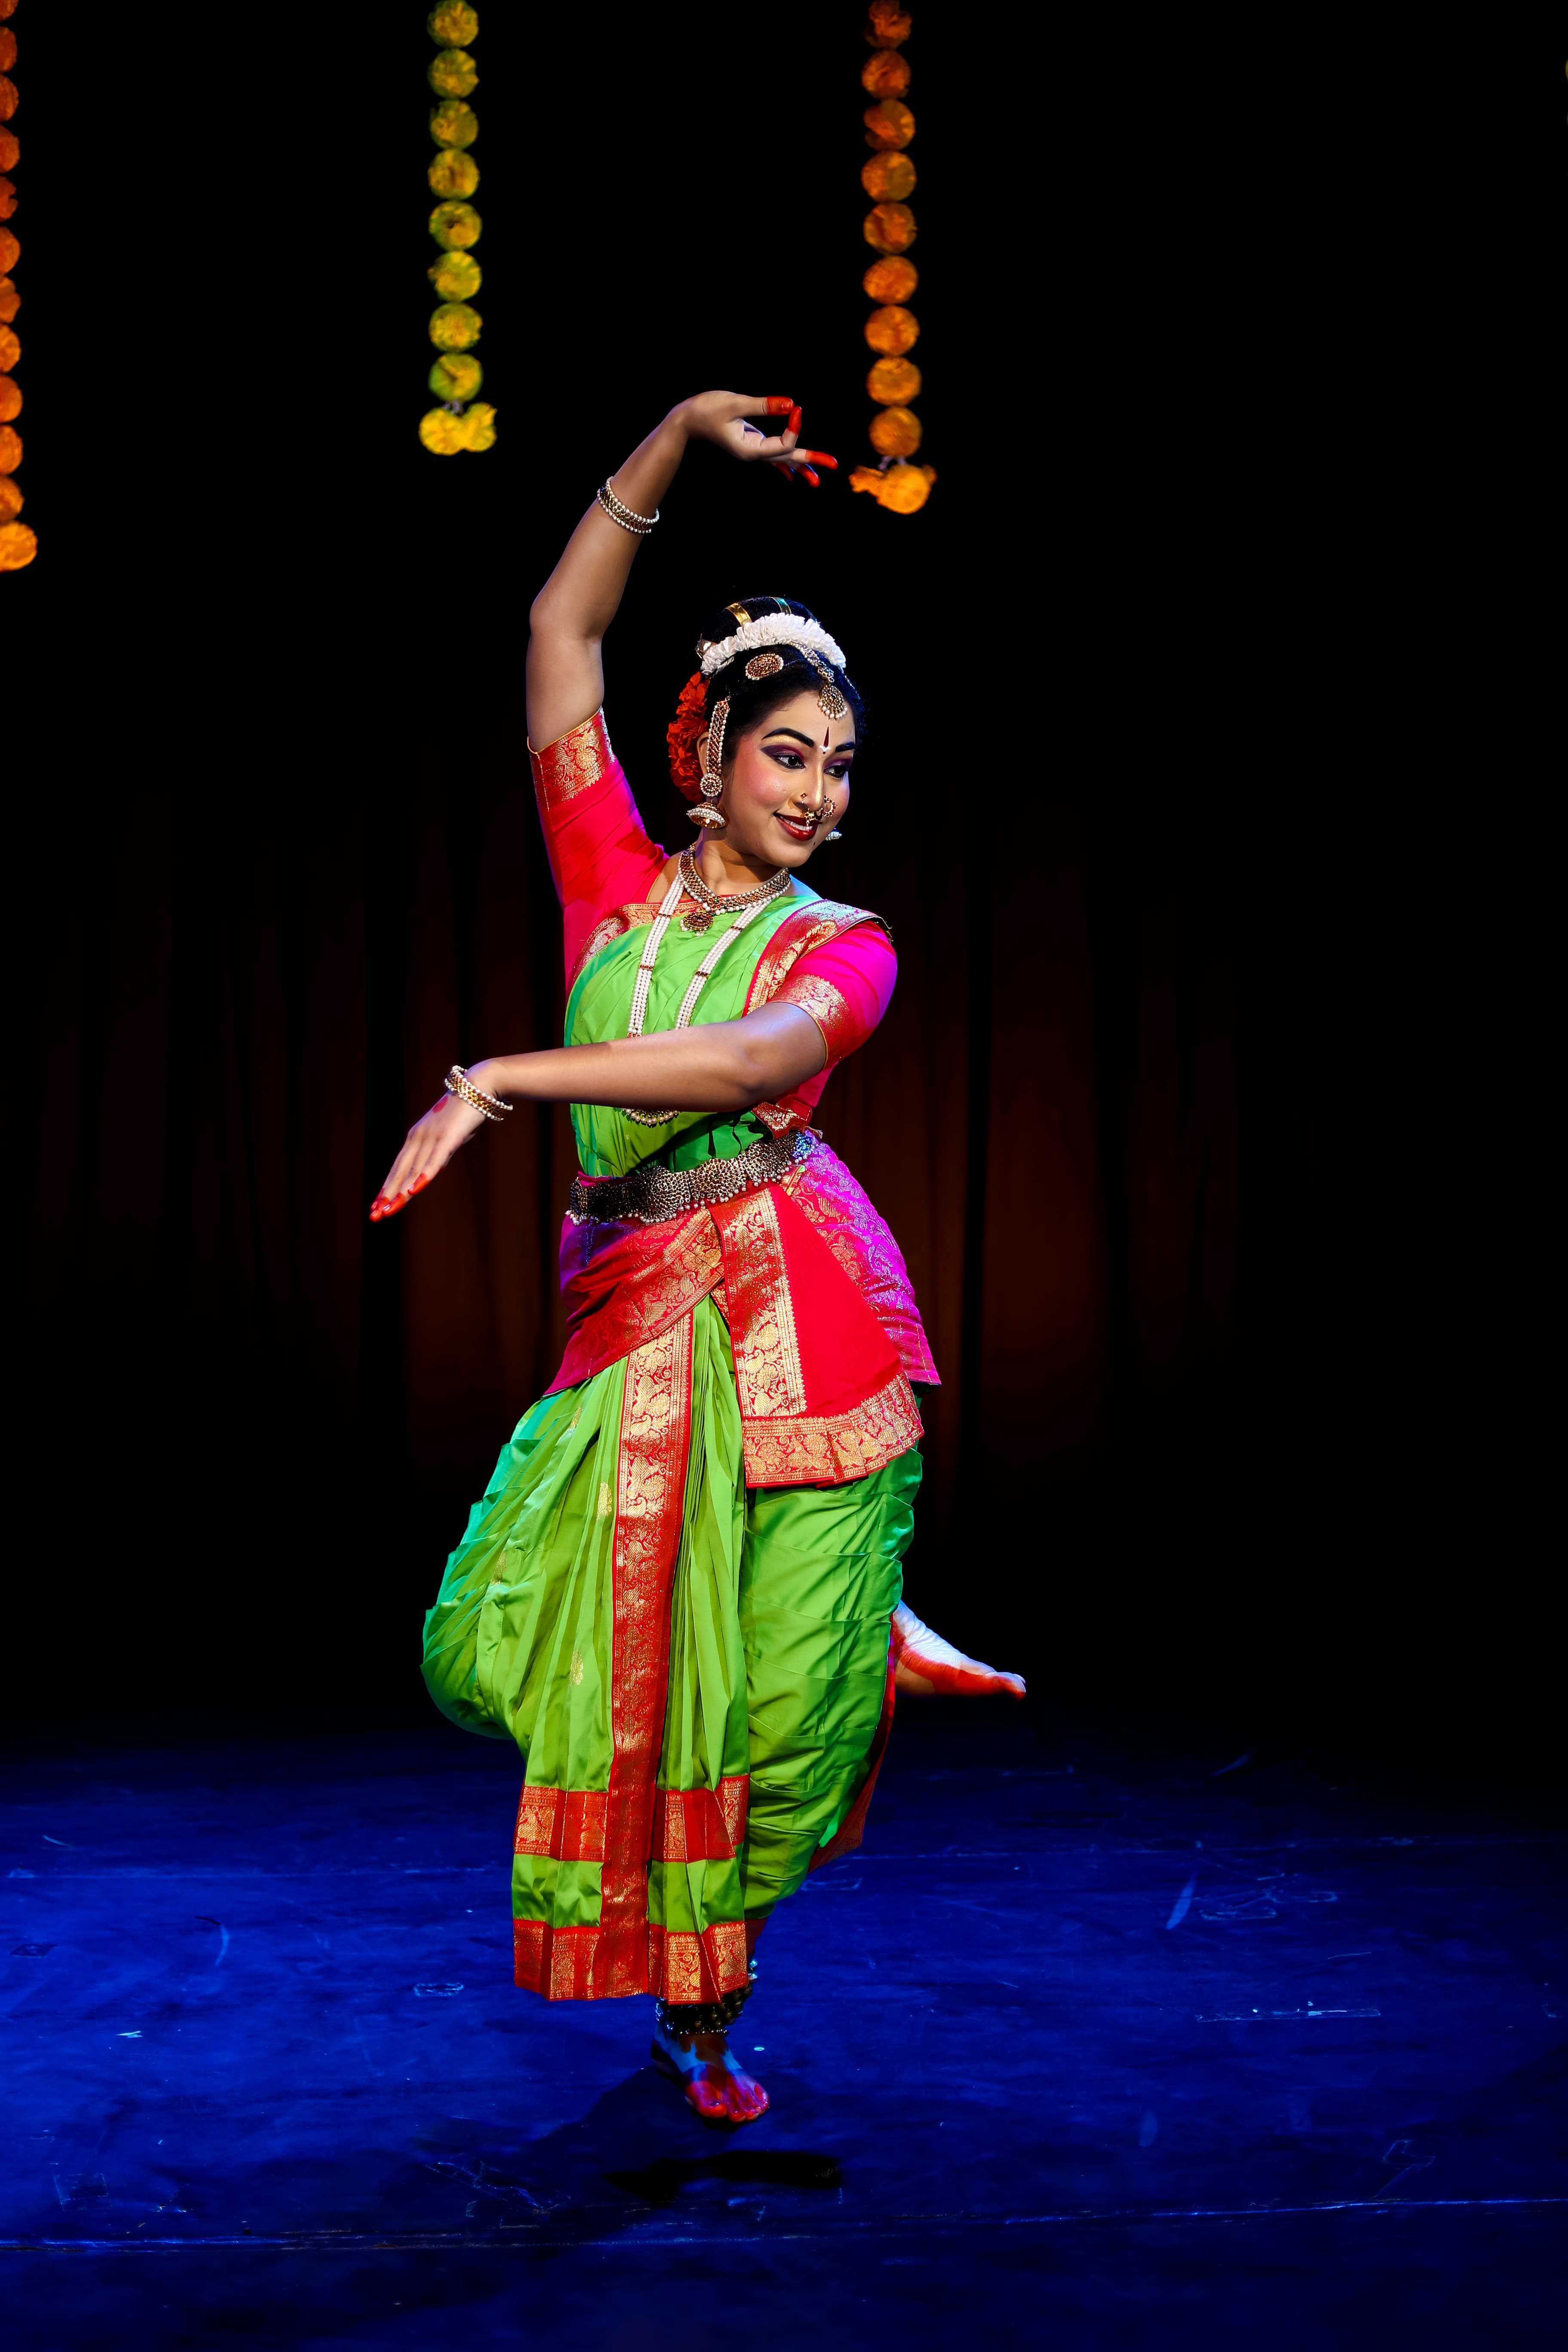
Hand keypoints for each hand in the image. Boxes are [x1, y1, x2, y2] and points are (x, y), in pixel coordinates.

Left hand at [369, 1091, 486, 1220]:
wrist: (477, 1087)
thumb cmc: (463, 1113)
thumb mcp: (446, 1136)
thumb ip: (436, 1154)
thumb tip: (431, 1171)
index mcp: (416, 1137)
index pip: (398, 1167)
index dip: (386, 1187)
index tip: (376, 1205)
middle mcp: (418, 1137)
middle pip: (400, 1171)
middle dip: (387, 1194)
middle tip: (375, 1215)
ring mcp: (431, 1137)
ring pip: (413, 1170)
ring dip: (400, 1191)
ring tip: (388, 1210)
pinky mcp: (447, 1137)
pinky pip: (433, 1160)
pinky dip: (423, 1176)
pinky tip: (414, 1190)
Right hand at [677, 391, 836, 486]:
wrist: (686, 420)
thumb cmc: (706, 409)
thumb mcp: (735, 403)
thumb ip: (763, 405)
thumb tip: (790, 404)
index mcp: (749, 449)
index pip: (782, 444)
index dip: (794, 427)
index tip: (796, 408)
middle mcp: (753, 454)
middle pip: (788, 458)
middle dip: (811, 460)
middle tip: (835, 464)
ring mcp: (752, 451)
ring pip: (781, 460)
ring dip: (801, 466)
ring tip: (818, 480)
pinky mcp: (750, 444)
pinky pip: (772, 457)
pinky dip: (784, 464)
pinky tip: (792, 475)